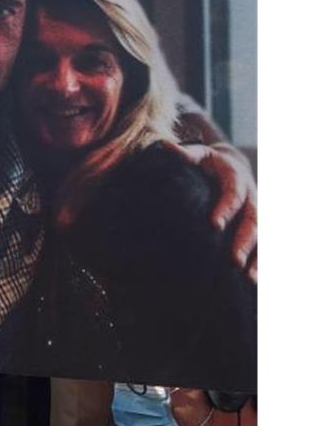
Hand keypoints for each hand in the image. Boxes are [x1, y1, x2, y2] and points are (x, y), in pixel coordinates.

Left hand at [162, 140, 256, 280]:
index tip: (214, 225)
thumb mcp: (198, 154)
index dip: (225, 209)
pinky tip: (252, 281)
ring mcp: (256, 212)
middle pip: (252, 220)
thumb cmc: (208, 162)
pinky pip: (262, 245)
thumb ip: (184, 154)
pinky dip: (260, 262)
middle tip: (232, 260)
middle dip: (243, 241)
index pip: (233, 194)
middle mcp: (251, 197)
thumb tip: (163, 145)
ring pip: (262, 237)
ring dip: (257, 257)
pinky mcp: (257, 225)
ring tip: (249, 278)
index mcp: (236, 178)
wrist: (232, 165)